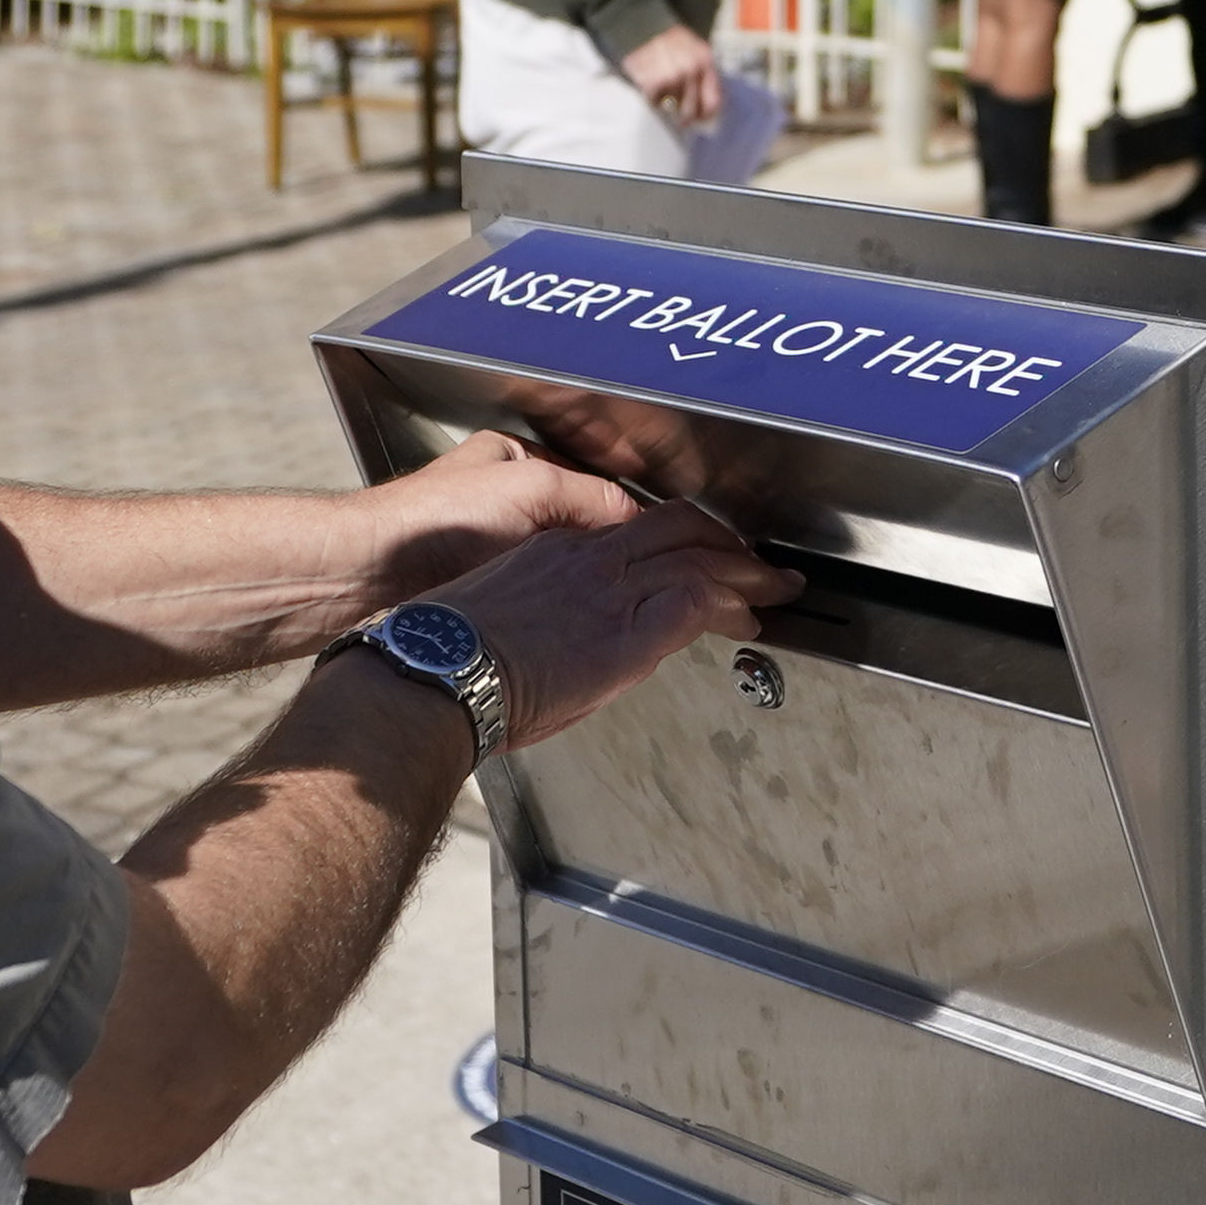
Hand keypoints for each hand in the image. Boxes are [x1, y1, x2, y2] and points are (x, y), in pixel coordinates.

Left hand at [358, 431, 635, 605]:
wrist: (368, 577)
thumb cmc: (432, 520)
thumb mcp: (531, 488)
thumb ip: (594, 497)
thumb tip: (642, 522)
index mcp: (516, 460)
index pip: (596, 485)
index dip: (629, 517)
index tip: (661, 545)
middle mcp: (505, 501)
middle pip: (581, 530)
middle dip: (606, 555)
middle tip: (640, 579)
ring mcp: (494, 548)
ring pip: (561, 568)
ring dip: (580, 585)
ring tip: (606, 602)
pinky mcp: (483, 589)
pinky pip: (537, 596)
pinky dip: (555, 607)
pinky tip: (567, 621)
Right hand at [442, 494, 795, 749]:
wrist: (433, 676)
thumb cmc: (446, 661)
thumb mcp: (500, 618)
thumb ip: (548, 617)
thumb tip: (573, 642)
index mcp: (555, 552)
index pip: (633, 529)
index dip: (678, 539)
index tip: (698, 555)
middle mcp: (588, 559)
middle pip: (677, 528)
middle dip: (726, 543)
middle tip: (757, 562)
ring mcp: (609, 591)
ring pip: (698, 559)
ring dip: (745, 574)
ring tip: (772, 589)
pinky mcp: (624, 633)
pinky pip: (694, 601)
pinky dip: (729, 607)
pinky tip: (747, 620)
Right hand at [621, 23, 725, 130]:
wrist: (643, 24)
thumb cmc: (670, 39)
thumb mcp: (696, 49)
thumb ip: (704, 73)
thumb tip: (709, 106)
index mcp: (705, 61)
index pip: (713, 101)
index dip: (707, 115)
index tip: (702, 120)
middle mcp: (691, 70)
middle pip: (690, 110)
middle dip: (684, 118)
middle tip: (679, 120)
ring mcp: (671, 77)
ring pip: (671, 107)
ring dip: (666, 103)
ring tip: (662, 89)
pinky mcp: (652, 82)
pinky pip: (653, 102)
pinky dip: (651, 98)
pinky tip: (650, 85)